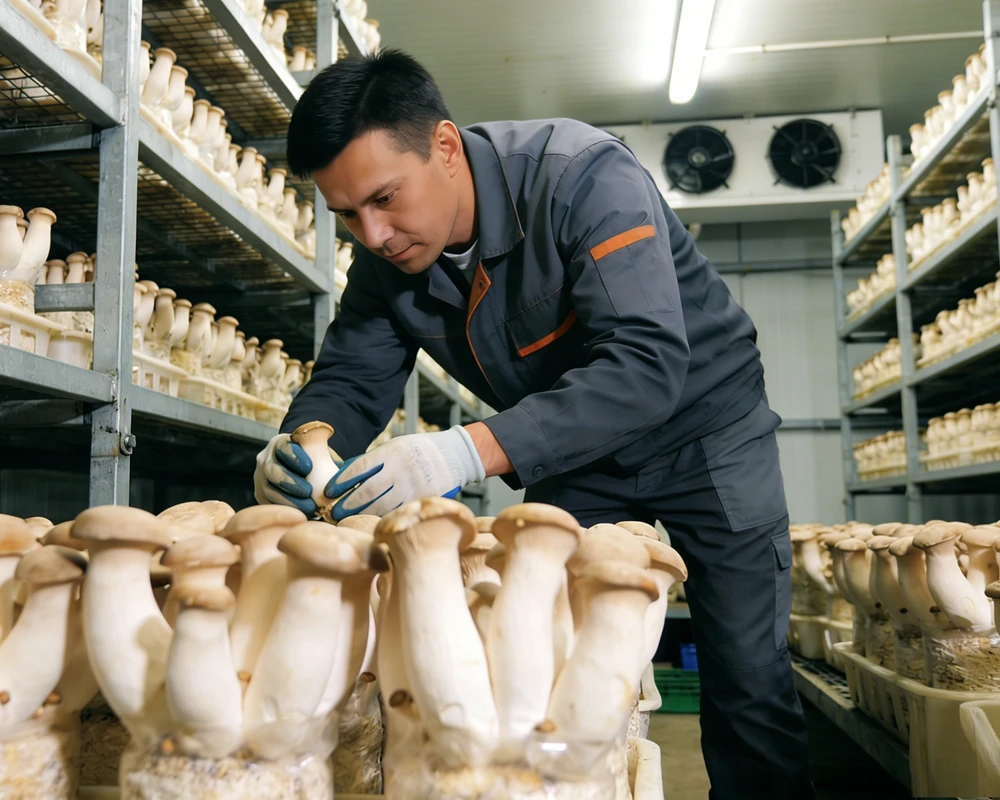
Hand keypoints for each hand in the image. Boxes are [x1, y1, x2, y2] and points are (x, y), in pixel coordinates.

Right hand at [253, 433, 324, 515]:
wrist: (300, 472)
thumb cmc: (315, 461)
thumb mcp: (320, 452)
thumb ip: (326, 455)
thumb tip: (343, 466)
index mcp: (279, 443)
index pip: (283, 447)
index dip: (294, 456)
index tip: (309, 467)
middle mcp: (265, 459)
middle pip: (272, 469)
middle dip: (290, 481)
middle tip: (308, 492)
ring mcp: (260, 479)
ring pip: (269, 489)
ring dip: (289, 500)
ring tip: (309, 507)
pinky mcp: (260, 496)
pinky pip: (269, 504)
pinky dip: (285, 510)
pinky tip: (301, 515)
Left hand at [327, 426, 485, 519]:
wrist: (455, 456)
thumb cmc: (418, 451)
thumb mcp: (394, 447)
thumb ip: (372, 461)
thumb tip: (342, 475)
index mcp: (391, 453)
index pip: (359, 468)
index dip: (341, 482)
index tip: (328, 492)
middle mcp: (401, 470)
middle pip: (368, 491)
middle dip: (347, 504)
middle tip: (333, 513)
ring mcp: (413, 487)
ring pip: (382, 506)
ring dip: (362, 516)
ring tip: (347, 522)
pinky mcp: (422, 501)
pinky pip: (398, 513)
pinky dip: (383, 520)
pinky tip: (371, 524)